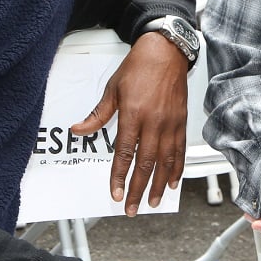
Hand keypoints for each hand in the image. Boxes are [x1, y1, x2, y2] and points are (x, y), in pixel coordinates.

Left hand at [69, 32, 188, 215]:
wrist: (166, 52)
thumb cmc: (138, 68)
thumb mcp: (112, 89)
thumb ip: (98, 115)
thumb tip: (78, 129)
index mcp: (133, 114)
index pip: (124, 153)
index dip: (119, 177)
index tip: (116, 193)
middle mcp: (153, 122)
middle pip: (145, 164)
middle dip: (138, 189)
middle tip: (133, 208)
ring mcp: (170, 123)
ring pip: (164, 162)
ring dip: (158, 185)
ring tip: (152, 201)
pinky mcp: (181, 122)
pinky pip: (180, 151)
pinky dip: (176, 169)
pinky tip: (172, 182)